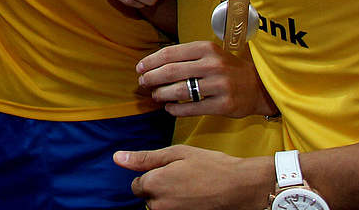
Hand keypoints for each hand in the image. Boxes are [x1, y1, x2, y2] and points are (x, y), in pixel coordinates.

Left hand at [116, 145, 272, 209]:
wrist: (241, 187)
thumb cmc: (210, 166)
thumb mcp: (176, 153)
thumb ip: (144, 158)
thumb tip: (116, 158)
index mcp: (154, 183)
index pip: (137, 185)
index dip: (151, 177)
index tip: (170, 172)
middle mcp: (160, 204)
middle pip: (148, 199)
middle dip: (159, 190)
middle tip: (183, 180)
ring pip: (161, 208)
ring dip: (170, 200)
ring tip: (191, 189)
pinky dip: (181, 206)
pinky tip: (195, 199)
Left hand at [136, 40, 276, 117]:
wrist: (259, 86)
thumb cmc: (226, 68)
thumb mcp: (210, 53)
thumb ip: (185, 57)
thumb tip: (152, 65)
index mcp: (206, 48)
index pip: (170, 53)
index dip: (150, 61)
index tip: (139, 68)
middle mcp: (213, 65)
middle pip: (171, 72)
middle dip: (151, 78)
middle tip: (143, 83)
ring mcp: (220, 86)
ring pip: (180, 91)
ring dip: (162, 94)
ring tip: (155, 96)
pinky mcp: (224, 105)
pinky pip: (192, 109)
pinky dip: (176, 109)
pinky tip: (169, 108)